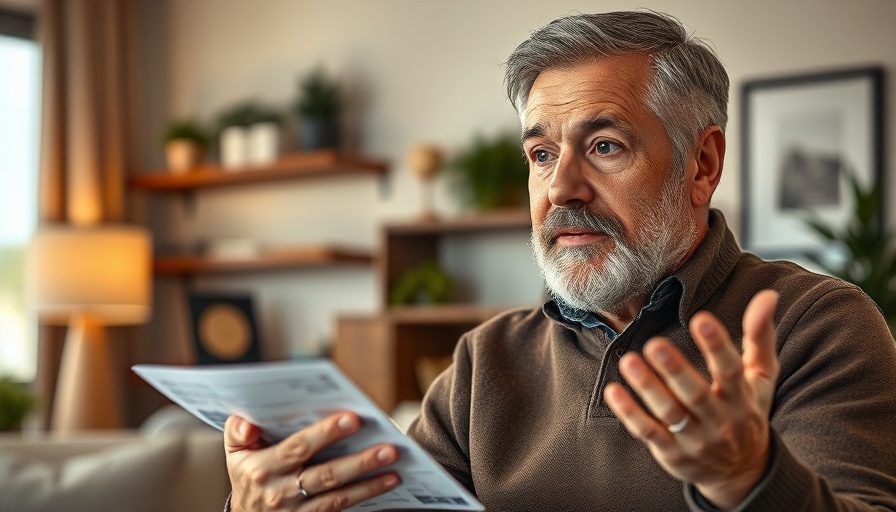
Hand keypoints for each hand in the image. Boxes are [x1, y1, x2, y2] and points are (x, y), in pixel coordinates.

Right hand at [225, 412, 400, 510]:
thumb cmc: (247, 475)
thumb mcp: (234, 454)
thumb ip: (237, 431)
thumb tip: (247, 423)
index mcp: (264, 468)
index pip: (298, 448)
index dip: (326, 434)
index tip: (352, 419)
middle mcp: (282, 492)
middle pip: (326, 474)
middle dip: (359, 461)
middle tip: (388, 447)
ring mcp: (298, 511)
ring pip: (338, 496)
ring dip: (369, 482)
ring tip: (394, 466)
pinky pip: (341, 509)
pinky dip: (366, 495)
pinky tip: (388, 482)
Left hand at [604, 290, 778, 509]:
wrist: (743, 472)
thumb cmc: (747, 411)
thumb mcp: (761, 377)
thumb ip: (760, 335)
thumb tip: (767, 295)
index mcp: (741, 397)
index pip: (730, 369)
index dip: (717, 345)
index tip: (702, 318)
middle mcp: (718, 419)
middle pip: (695, 394)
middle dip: (675, 369)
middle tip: (654, 344)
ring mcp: (694, 438)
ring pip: (669, 413)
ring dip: (648, 387)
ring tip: (629, 360)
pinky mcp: (671, 452)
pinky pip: (648, 432)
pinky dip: (630, 413)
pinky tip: (613, 391)